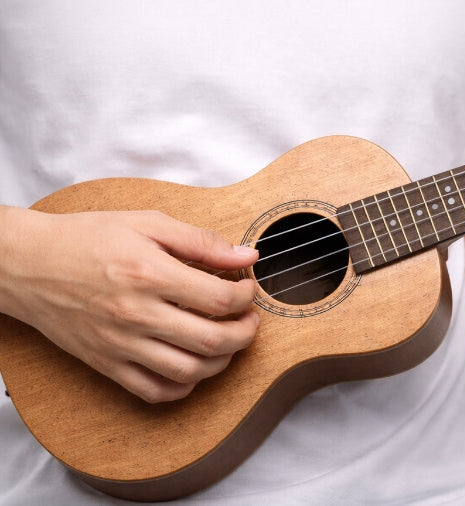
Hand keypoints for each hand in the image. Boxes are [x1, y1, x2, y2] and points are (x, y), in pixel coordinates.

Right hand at [0, 208, 259, 402]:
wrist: (27, 264)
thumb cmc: (87, 238)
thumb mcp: (147, 223)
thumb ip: (201, 241)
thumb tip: (246, 255)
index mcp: (149, 274)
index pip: (219, 299)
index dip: (246, 297)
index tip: (247, 289)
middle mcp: (136, 314)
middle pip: (212, 341)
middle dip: (245, 333)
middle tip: (249, 321)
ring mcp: (121, 344)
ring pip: (189, 372)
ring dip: (222, 362)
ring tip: (228, 343)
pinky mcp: (106, 364)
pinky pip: (154, 391)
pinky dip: (184, 387)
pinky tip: (193, 366)